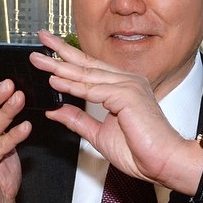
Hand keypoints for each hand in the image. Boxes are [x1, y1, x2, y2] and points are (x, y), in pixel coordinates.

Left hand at [32, 30, 193, 190]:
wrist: (163, 162)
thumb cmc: (140, 151)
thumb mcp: (99, 134)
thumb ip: (78, 120)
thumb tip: (56, 110)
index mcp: (123, 88)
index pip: (91, 69)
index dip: (69, 58)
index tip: (49, 52)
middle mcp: (128, 82)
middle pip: (88, 64)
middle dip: (62, 52)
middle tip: (42, 39)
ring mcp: (129, 86)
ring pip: (88, 74)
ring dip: (61, 66)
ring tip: (39, 60)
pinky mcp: (128, 95)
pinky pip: (94, 89)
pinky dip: (73, 85)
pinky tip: (55, 81)